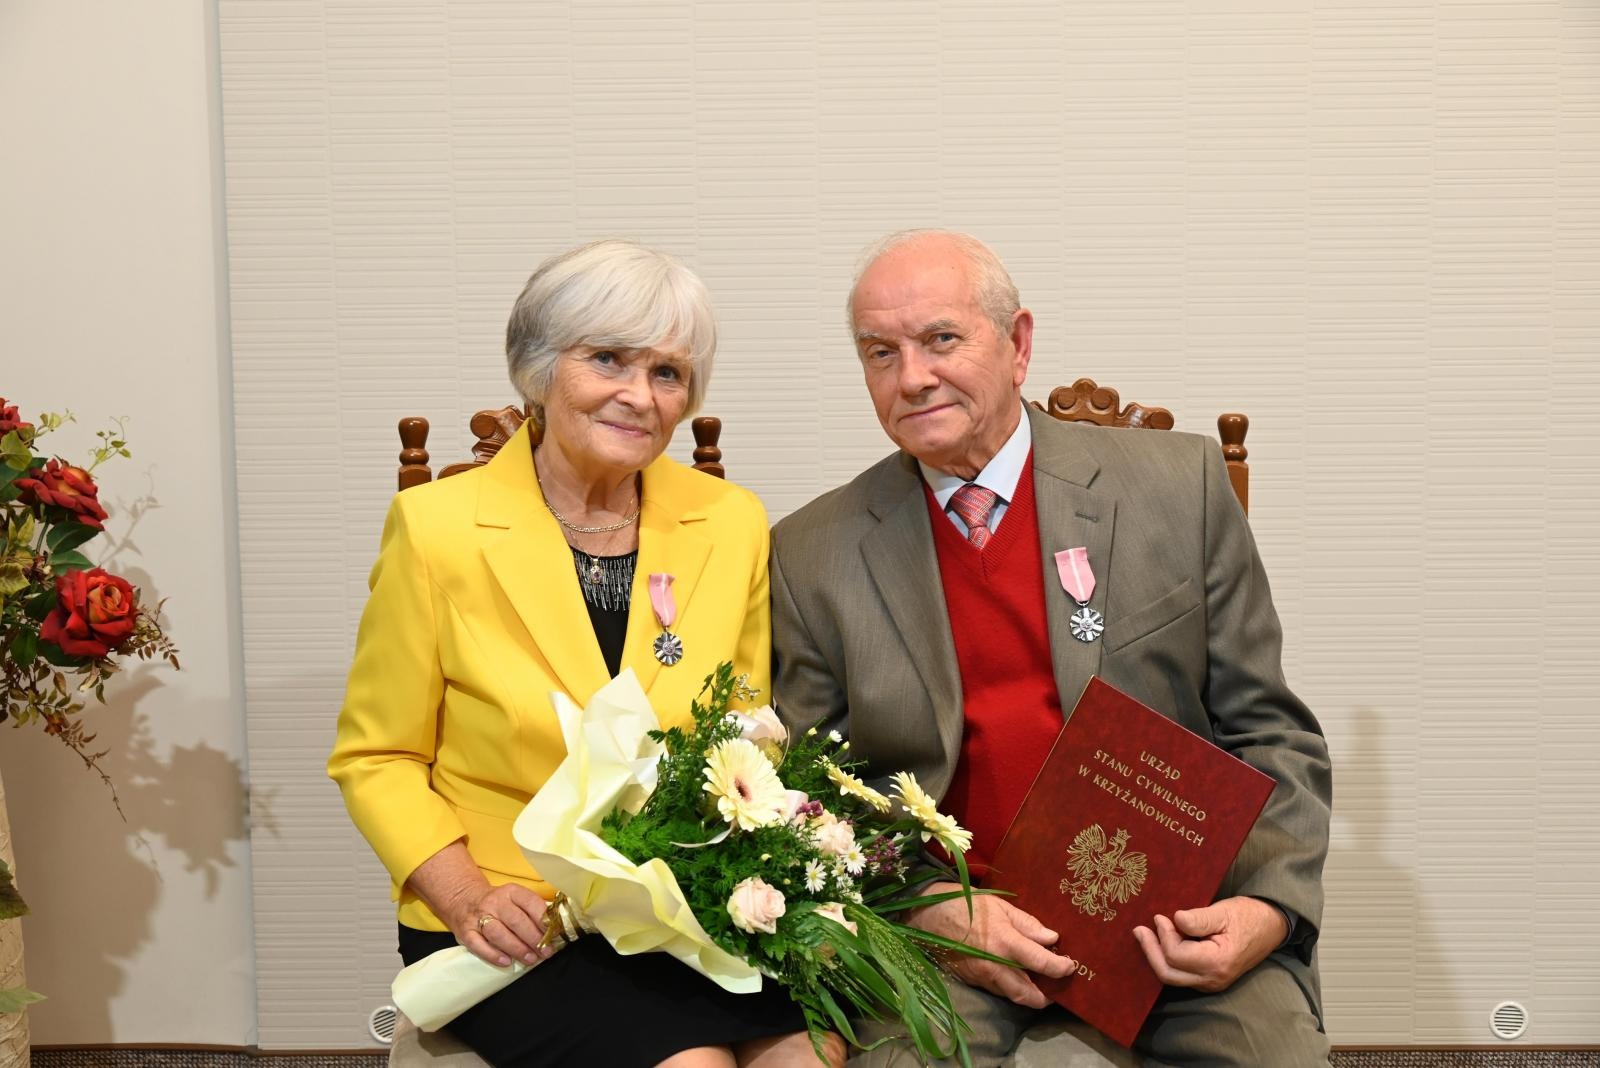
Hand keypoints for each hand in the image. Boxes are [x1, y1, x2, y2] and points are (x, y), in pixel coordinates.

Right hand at [450, 882, 552, 968]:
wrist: (465, 900)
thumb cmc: (499, 904)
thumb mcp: (515, 899)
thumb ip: (532, 911)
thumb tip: (555, 929)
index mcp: (511, 892)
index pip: (530, 903)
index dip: (543, 920)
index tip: (554, 934)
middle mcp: (494, 902)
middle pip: (516, 921)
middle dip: (533, 938)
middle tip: (545, 952)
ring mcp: (478, 917)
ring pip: (498, 933)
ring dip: (516, 948)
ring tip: (530, 959)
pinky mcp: (466, 932)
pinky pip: (478, 945)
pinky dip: (492, 954)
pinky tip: (506, 962)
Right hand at [908, 881, 1075, 1008]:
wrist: (925, 913)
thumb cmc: (963, 902)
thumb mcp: (998, 905)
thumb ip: (1026, 923)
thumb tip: (1051, 938)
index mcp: (1005, 942)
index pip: (1042, 963)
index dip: (1061, 967)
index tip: (1071, 965)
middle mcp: (995, 966)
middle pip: (1029, 995)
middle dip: (1047, 997)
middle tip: (1056, 985)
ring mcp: (981, 976)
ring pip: (1013, 997)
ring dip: (1029, 994)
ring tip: (1039, 982)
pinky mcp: (971, 980)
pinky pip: (997, 990)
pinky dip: (1011, 988)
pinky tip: (1015, 976)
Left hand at [1132, 895, 1285, 992]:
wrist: (1271, 927)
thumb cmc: (1248, 916)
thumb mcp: (1223, 912)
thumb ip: (1199, 919)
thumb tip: (1175, 920)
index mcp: (1217, 962)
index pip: (1177, 955)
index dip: (1163, 936)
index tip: (1159, 917)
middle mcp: (1213, 979)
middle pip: (1169, 974)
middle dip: (1150, 951)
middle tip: (1139, 930)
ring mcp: (1211, 982)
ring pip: (1173, 977)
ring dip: (1157, 956)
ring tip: (1146, 935)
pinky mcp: (1209, 979)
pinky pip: (1182, 975)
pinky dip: (1168, 960)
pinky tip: (1162, 943)